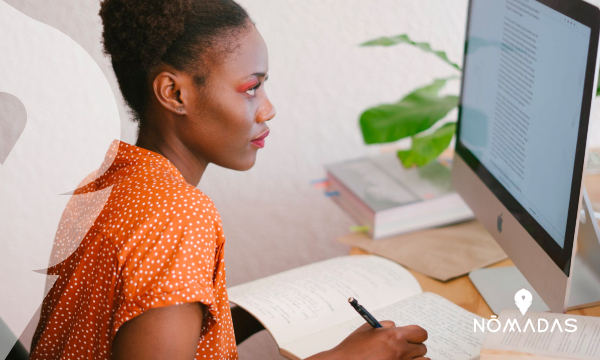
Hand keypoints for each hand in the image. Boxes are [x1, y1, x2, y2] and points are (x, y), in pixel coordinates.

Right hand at [309, 321, 428, 359]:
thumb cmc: (352, 349)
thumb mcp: (367, 330)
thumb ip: (384, 325)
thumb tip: (395, 326)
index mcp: (394, 336)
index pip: (420, 333)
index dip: (417, 334)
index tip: (413, 337)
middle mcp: (401, 351)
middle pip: (422, 348)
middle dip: (415, 347)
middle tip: (405, 348)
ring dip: (416, 359)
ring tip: (405, 358)